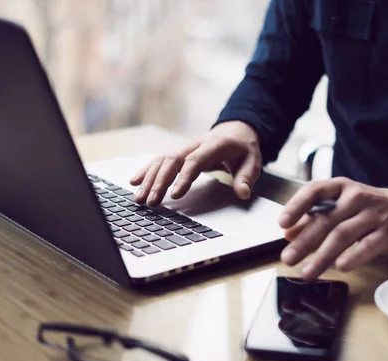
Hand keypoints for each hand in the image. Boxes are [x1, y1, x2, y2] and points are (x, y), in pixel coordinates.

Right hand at [130, 121, 261, 206]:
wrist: (236, 131)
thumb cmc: (243, 148)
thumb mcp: (253, 161)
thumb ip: (247, 177)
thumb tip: (243, 193)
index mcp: (214, 145)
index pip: (195, 160)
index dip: (184, 177)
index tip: (175, 194)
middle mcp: (195, 144)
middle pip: (173, 160)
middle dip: (160, 182)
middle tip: (152, 202)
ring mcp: (185, 147)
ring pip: (162, 160)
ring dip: (149, 179)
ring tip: (140, 199)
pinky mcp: (179, 153)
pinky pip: (160, 160)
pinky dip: (146, 171)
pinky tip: (134, 182)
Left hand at [278, 178, 387, 280]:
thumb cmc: (362, 208)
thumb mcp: (338, 206)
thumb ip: (312, 218)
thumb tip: (288, 234)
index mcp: (339, 187)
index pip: (314, 191)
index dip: (296, 206)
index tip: (282, 223)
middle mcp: (355, 197)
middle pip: (326, 219)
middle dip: (304, 241)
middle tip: (288, 258)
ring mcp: (373, 214)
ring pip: (343, 234)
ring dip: (323, 256)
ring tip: (307, 272)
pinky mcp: (387, 233)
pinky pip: (368, 245)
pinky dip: (354, 256)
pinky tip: (341, 267)